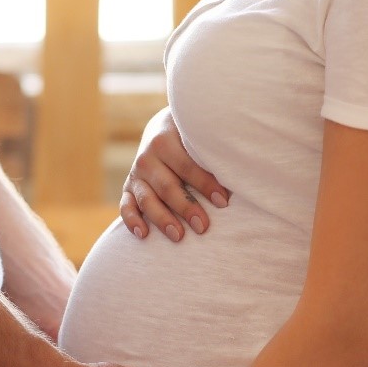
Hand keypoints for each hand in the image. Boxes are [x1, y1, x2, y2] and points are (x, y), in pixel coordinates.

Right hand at [121, 108, 230, 242]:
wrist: (163, 130)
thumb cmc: (191, 138)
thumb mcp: (198, 138)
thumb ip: (210, 153)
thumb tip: (240, 175)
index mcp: (165, 141)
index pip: (187, 166)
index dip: (205, 184)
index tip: (223, 201)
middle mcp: (147, 157)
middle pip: (167, 186)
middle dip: (186, 207)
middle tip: (202, 226)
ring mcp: (136, 174)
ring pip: (147, 200)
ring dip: (162, 219)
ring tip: (178, 236)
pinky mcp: (129, 188)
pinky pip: (127, 206)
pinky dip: (132, 220)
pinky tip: (143, 234)